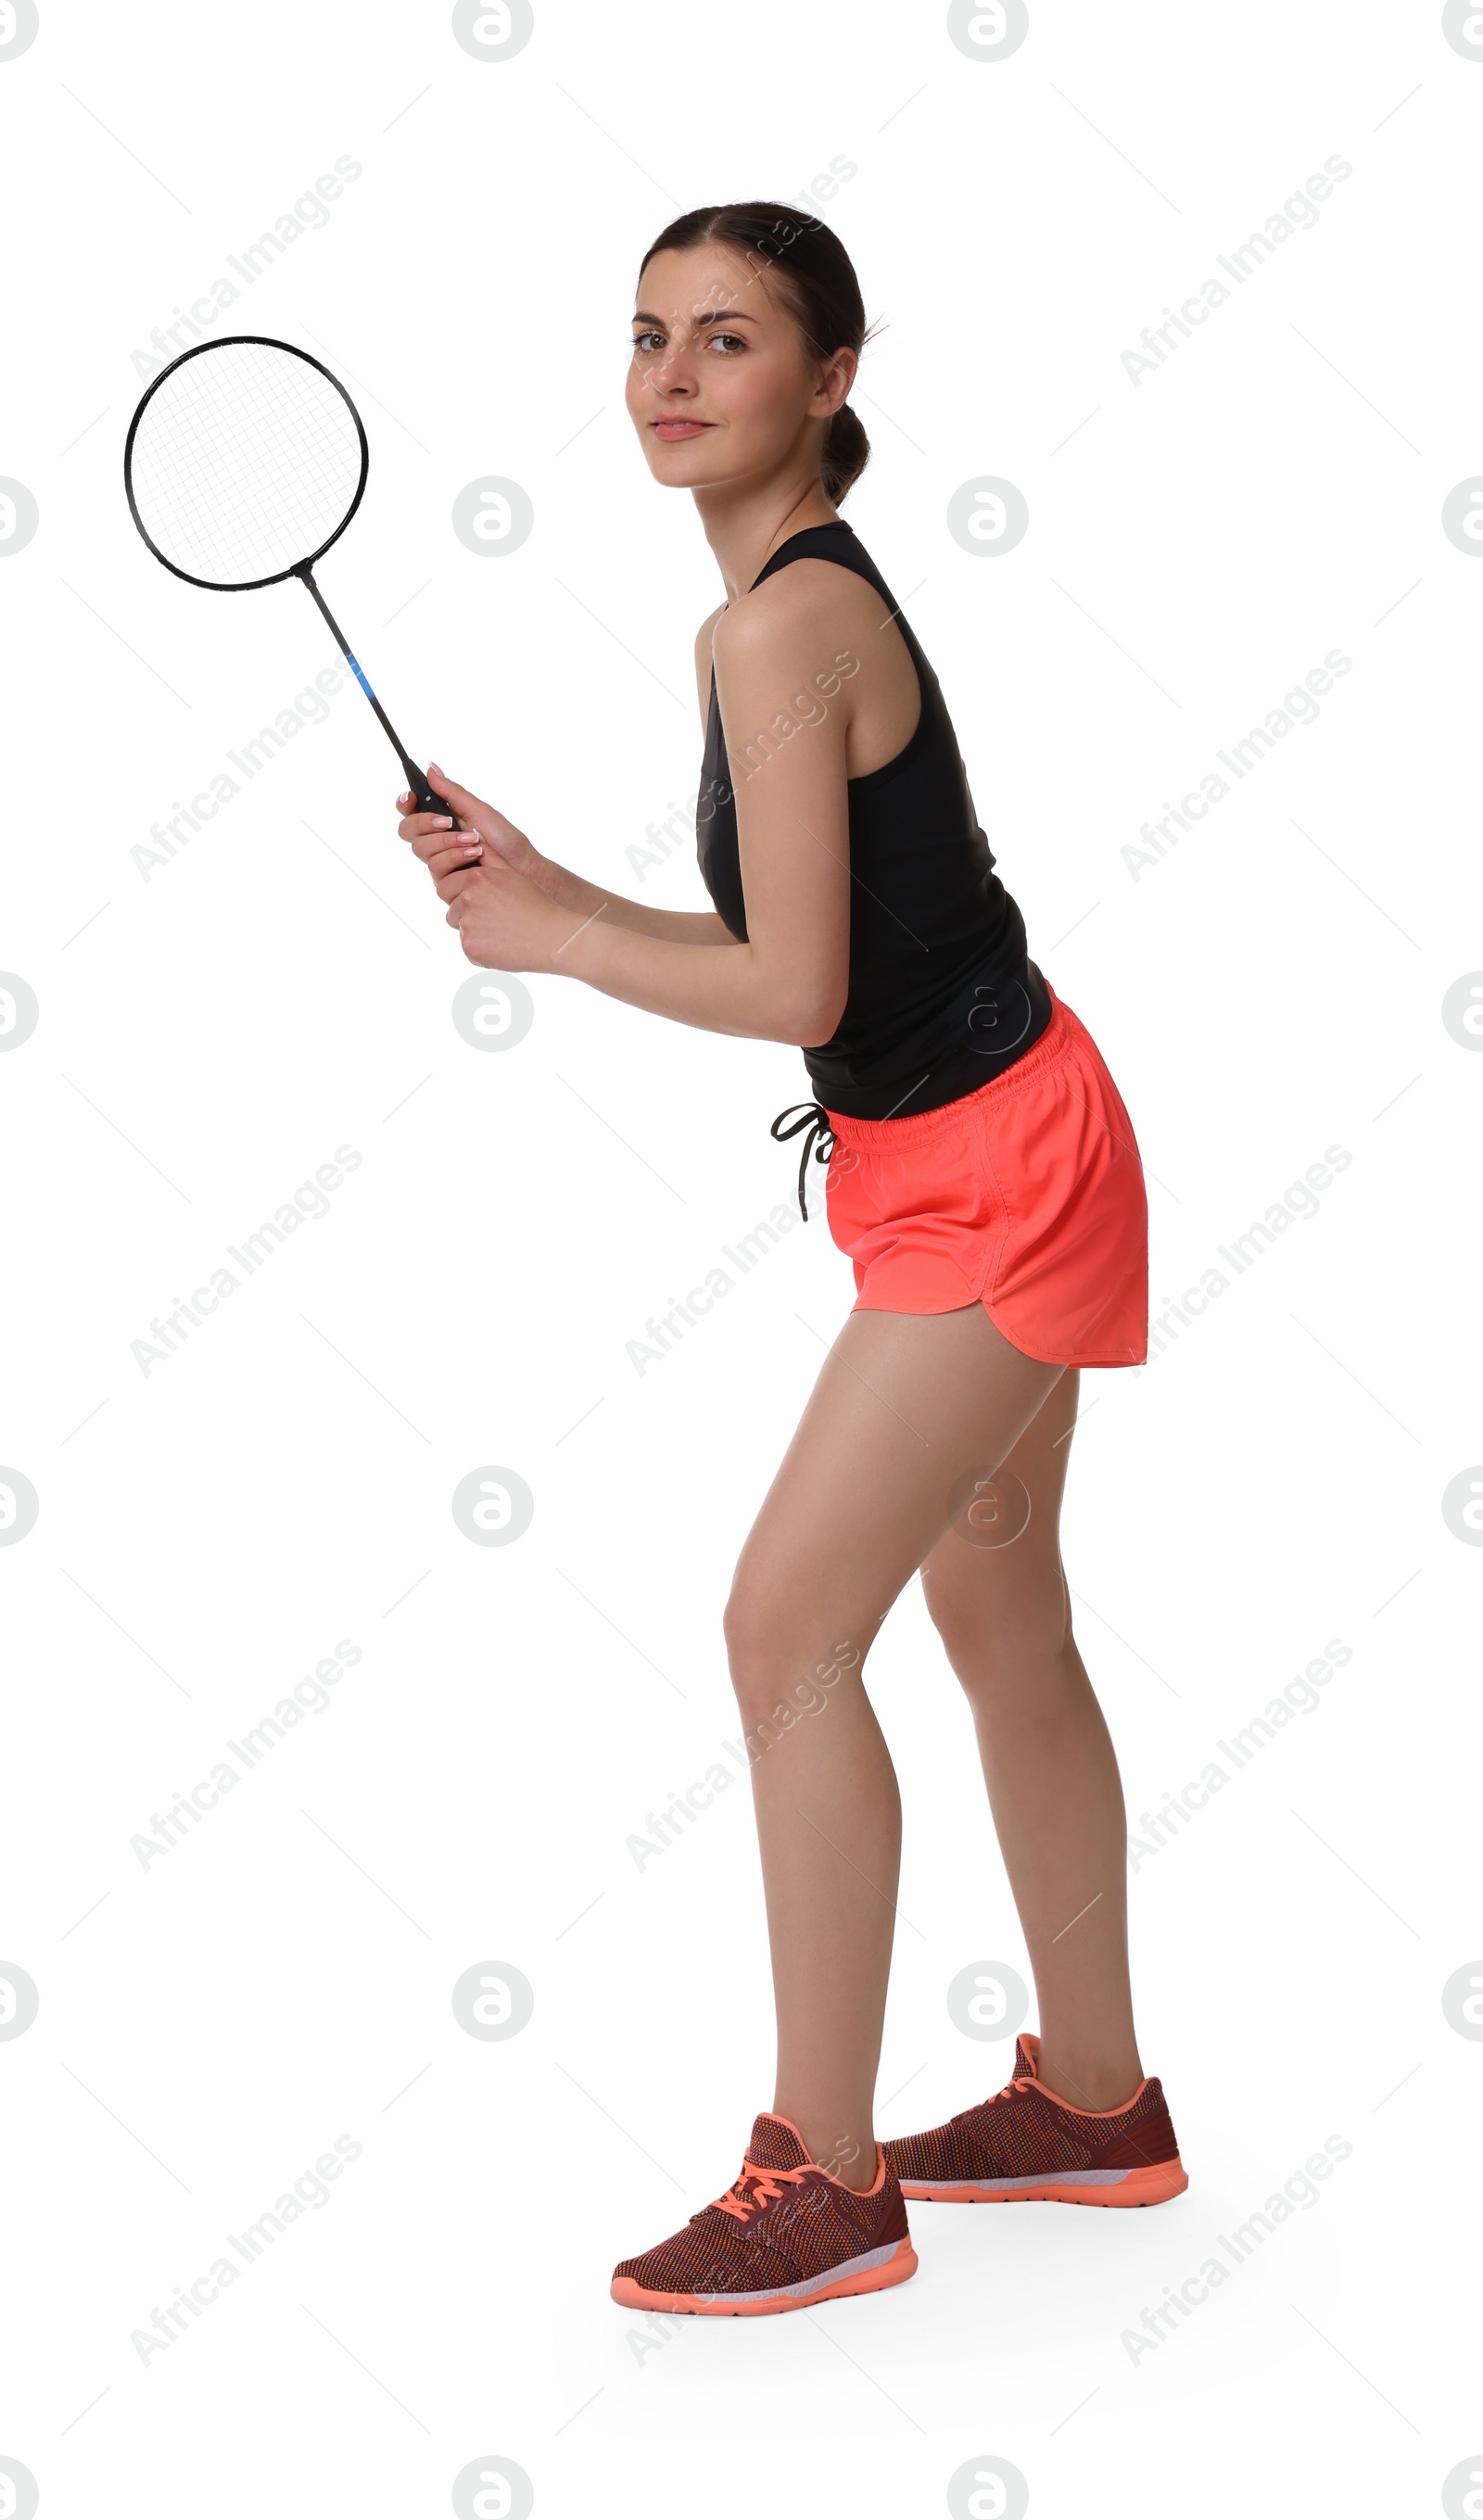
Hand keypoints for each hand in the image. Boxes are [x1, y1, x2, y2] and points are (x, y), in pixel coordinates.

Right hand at [395, 765, 565, 899]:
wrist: (520, 868)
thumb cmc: (504, 839)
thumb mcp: (478, 809)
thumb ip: (452, 791)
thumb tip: (431, 768)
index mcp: (441, 818)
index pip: (410, 810)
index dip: (405, 803)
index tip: (411, 797)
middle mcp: (436, 839)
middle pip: (407, 830)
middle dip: (425, 823)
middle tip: (447, 822)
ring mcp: (439, 860)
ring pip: (420, 849)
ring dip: (447, 842)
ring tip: (473, 841)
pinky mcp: (445, 880)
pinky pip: (435, 868)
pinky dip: (455, 857)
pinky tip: (474, 855)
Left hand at [434, 854, 574, 973]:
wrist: (552, 937)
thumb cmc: (537, 906)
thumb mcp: (513, 875)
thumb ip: (489, 862)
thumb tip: (474, 841)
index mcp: (477, 878)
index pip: (446, 886)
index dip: (459, 896)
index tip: (476, 903)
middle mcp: (468, 899)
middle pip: (450, 910)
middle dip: (461, 914)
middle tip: (488, 920)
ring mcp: (468, 924)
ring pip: (461, 930)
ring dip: (475, 933)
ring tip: (503, 933)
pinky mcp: (471, 948)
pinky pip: (469, 949)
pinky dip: (482, 950)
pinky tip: (503, 946)